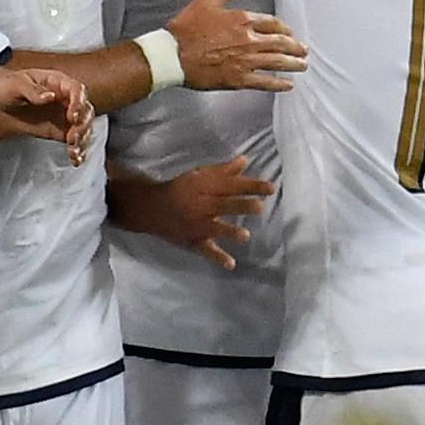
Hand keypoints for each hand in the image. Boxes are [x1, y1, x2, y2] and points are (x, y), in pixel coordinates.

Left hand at [0, 66, 95, 163]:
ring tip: (73, 151)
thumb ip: (33, 91)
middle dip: (82, 125)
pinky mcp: (60, 131)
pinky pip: (75, 141)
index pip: (77, 90)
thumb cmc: (7, 86)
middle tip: (73, 137)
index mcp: (58, 83)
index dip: (78, 103)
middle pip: (85, 111)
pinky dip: (78, 150)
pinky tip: (76, 159)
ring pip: (83, 127)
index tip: (72, 117)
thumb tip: (50, 96)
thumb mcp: (17, 85)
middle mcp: (66, 99)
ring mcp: (64, 116)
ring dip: (82, 140)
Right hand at [146, 154, 273, 268]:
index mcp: (206, 188)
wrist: (152, 208)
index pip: (231, 185)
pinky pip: (205, 250)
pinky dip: (217, 257)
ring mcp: (197, 225)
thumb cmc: (181, 189)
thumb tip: (246, 160)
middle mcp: (202, 206)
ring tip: (245, 235)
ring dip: (229, 232)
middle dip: (242, 206)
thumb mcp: (200, 175)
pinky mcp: (193, 241)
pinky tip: (231, 264)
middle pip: (224, 205)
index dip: (252, 186)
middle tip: (260, 207)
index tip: (272, 188)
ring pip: (214, 228)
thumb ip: (223, 170)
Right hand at [168, 0, 307, 91]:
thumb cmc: (186, 30)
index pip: (273, 23)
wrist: (172, 55)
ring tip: (302, 66)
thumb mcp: (206, 2)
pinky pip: (265, 81)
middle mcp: (249, 40)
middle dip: (295, 47)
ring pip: (278, 61)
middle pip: (281, 43)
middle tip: (303, 51)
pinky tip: (288, 84)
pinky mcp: (239, 79)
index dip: (284, 29)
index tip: (289, 34)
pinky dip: (279, 83)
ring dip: (293, 64)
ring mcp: (245, 60)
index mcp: (242, 20)